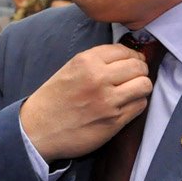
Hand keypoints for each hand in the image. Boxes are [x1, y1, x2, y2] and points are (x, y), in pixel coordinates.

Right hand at [20, 44, 153, 161]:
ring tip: (133, 91)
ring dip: (141, 87)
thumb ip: (96, 61)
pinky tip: (126, 105)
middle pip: (138, 66)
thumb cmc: (53, 99)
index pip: (124, 50)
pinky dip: (137, 104)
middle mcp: (98, 78)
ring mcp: (108, 101)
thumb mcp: (70, 69)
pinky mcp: (114, 121)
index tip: (133, 61)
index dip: (133, 56)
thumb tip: (127, 58)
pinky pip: (139, 106)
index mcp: (86, 61)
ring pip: (144, 85)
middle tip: (136, 76)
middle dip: (140, 70)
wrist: (38, 130)